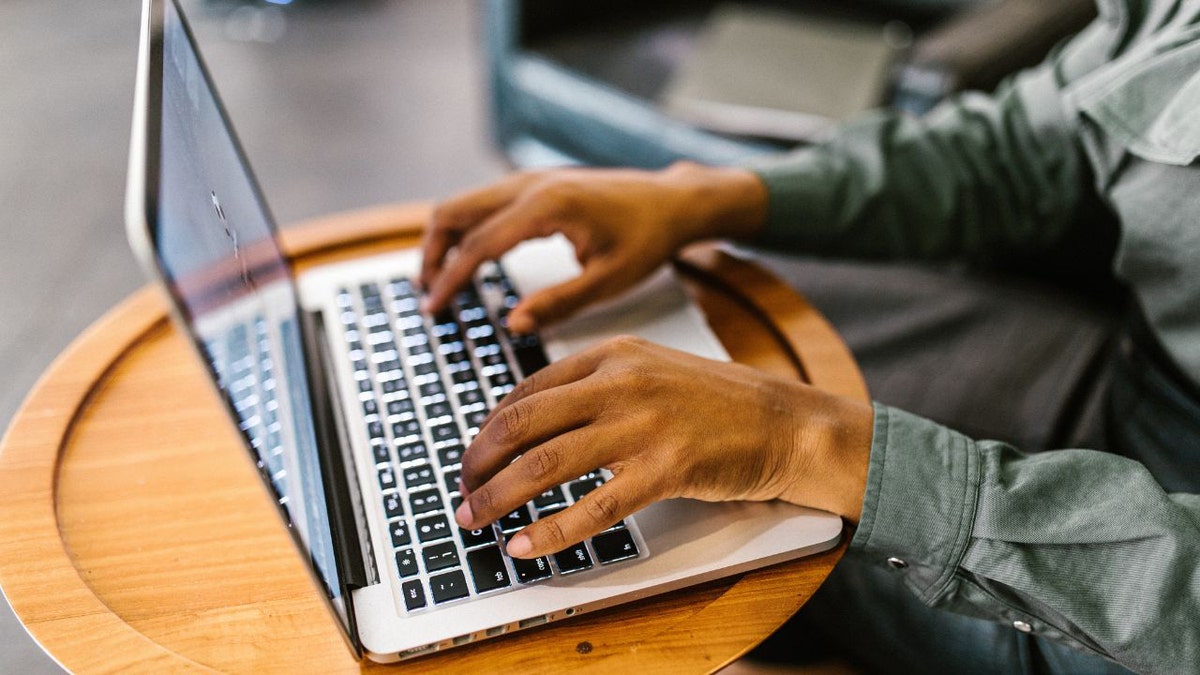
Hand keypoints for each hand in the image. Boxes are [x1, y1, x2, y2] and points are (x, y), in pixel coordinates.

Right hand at [420, 162, 766, 332]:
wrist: (672, 201)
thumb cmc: (648, 239)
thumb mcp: (609, 281)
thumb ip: (559, 303)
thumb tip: (513, 324)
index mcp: (547, 206)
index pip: (479, 244)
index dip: (450, 280)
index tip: (434, 310)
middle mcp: (531, 184)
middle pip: (454, 212)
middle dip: (432, 254)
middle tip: (430, 297)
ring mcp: (530, 179)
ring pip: (464, 204)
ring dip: (444, 240)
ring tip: (441, 283)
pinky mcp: (535, 184)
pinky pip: (484, 203)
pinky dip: (465, 230)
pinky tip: (470, 262)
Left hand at [454, 336, 872, 558]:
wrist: (786, 422)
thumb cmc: (717, 403)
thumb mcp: (650, 371)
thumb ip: (595, 388)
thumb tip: (535, 423)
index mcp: (611, 355)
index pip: (526, 392)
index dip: (487, 431)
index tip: (472, 458)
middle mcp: (620, 383)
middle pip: (522, 425)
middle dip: (478, 463)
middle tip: (462, 491)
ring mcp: (642, 424)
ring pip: (546, 464)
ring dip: (499, 497)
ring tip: (475, 520)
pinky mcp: (666, 468)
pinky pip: (594, 507)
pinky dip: (551, 530)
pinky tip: (527, 544)